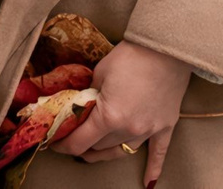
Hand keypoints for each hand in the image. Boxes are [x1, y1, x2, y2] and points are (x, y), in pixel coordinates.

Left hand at [56, 40, 191, 182]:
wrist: (167, 47)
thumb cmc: (132, 55)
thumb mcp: (100, 72)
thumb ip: (90, 95)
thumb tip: (82, 106)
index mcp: (109, 116)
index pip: (80, 142)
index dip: (64, 145)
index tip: (55, 143)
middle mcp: (128, 128)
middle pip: (99, 147)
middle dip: (84, 145)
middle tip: (73, 140)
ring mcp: (148, 130)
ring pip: (121, 152)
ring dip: (106, 153)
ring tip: (94, 153)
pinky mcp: (165, 126)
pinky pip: (159, 152)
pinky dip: (154, 168)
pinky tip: (148, 183)